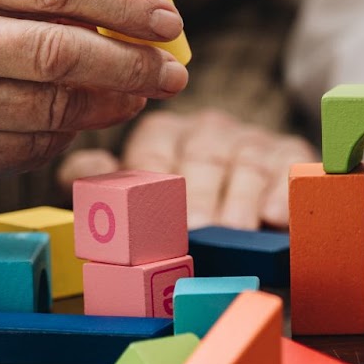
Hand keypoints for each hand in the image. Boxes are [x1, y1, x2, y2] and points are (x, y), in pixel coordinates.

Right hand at [0, 0, 186, 185]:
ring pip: (50, 109)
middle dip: (133, 66)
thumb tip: (129, 17)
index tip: (169, 21)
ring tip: (136, 97)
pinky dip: (63, 137)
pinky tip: (78, 123)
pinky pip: (25, 148)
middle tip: (173, 72)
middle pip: (62, 54)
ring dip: (108, 106)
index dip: (124, 5)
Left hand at [60, 110, 313, 228]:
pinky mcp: (287, 153)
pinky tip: (273, 217)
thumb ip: (106, 187)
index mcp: (163, 136)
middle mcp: (207, 131)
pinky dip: (280, 192)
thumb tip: (75, 173)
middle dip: (201, 194)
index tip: (149, 204)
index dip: (155, 178)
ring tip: (235, 232)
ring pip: (246, 163)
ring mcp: (249, 140)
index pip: (154, 150)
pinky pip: (286, 167)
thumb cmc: (180, 207)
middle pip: (203, 157)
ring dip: (241, 200)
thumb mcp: (138, 197)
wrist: (247, 200)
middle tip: (197, 228)